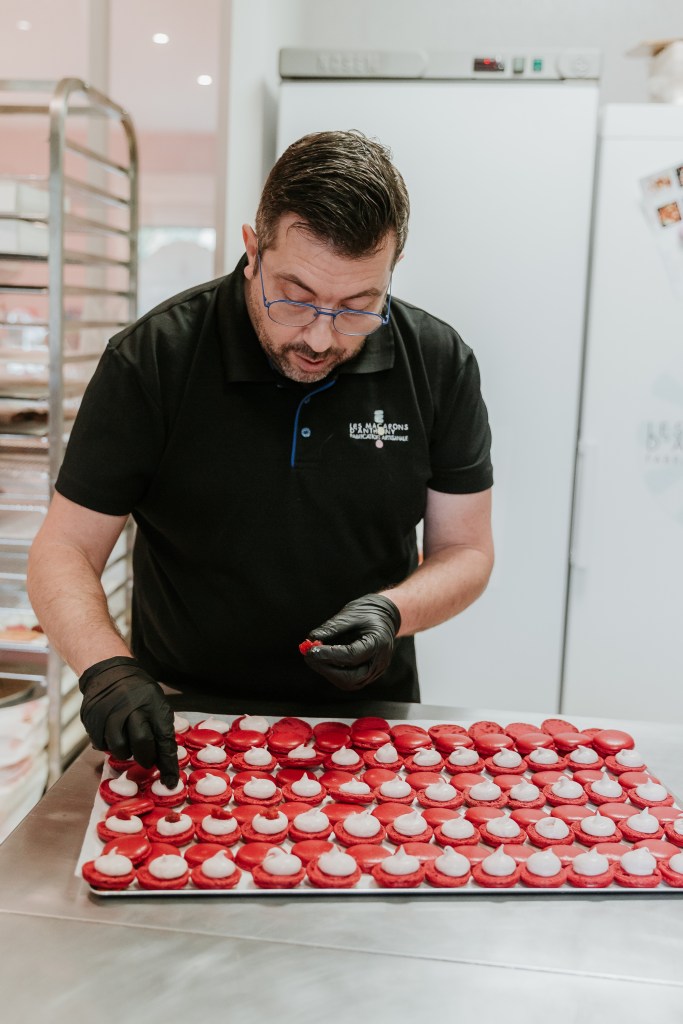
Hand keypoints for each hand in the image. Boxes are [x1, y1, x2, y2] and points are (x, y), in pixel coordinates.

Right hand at [79, 656, 178, 786]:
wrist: (110, 673)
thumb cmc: (139, 693)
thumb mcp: (157, 702)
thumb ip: (161, 727)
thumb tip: (167, 759)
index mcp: (153, 705)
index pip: (164, 740)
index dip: (168, 764)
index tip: (171, 782)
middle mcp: (132, 708)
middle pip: (141, 745)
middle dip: (145, 758)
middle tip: (146, 759)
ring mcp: (110, 713)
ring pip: (119, 749)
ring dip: (126, 752)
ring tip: (128, 741)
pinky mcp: (93, 718)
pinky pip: (101, 744)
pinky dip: (108, 745)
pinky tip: (112, 734)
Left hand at [303, 594, 400, 690]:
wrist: (386, 616)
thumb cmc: (369, 612)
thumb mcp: (350, 614)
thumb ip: (331, 628)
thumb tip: (311, 639)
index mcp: (378, 643)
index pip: (351, 656)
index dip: (329, 654)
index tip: (311, 649)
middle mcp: (379, 662)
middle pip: (350, 677)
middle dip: (326, 668)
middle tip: (309, 656)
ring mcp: (375, 671)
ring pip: (349, 682)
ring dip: (328, 672)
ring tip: (315, 657)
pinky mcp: (368, 674)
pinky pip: (350, 680)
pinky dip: (334, 672)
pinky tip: (324, 660)